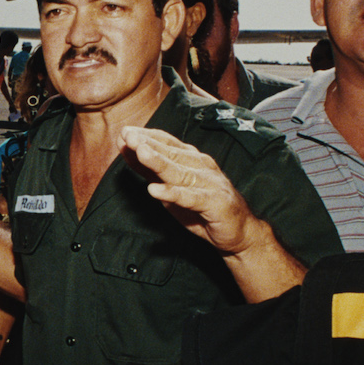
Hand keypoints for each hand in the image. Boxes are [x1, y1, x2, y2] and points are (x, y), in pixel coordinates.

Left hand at [118, 126, 262, 254]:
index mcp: (191, 159)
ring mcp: (208, 183)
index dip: (146, 137)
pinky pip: (190, 197)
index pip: (166, 143)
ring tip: (140, 153)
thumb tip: (128, 151)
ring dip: (158, 162)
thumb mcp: (172, 186)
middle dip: (148, 143)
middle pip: (170, 153)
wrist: (238, 232)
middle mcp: (200, 167)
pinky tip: (155, 190)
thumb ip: (152, 170)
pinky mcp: (214, 203)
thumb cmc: (203, 207)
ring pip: (179, 171)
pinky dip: (172, 193)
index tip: (125, 132)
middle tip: (128, 135)